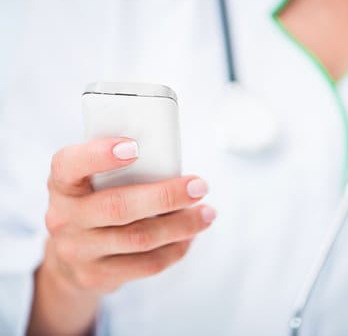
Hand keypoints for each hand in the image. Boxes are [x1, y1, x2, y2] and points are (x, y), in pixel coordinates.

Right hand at [28, 137, 214, 334]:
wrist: (70, 256)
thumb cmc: (93, 205)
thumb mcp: (93, 182)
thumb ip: (119, 171)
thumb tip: (170, 165)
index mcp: (63, 184)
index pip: (70, 165)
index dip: (99, 155)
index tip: (134, 148)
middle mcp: (64, 218)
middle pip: (119, 207)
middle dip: (166, 196)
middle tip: (198, 186)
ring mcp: (78, 251)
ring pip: (139, 239)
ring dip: (181, 225)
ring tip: (206, 214)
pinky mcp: (97, 276)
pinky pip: (146, 265)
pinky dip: (175, 249)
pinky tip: (189, 236)